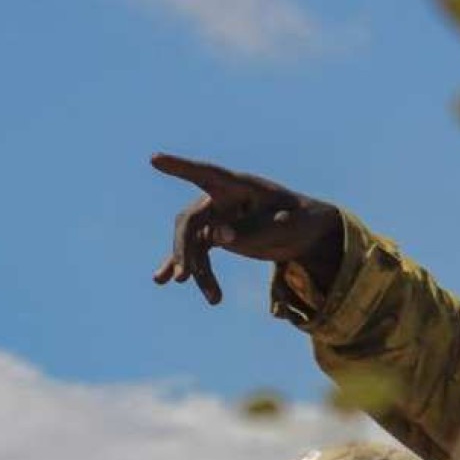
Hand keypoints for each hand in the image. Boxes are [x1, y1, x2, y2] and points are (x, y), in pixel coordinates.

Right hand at [150, 154, 343, 305]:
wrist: (305, 232)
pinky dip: (188, 266)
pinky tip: (163, 280)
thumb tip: (215, 237)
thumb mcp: (282, 227)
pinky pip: (197, 251)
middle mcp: (221, 198)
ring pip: (193, 242)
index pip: (206, 173)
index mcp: (239, 186)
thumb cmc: (298, 220)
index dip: (180, 167)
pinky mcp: (217, 234)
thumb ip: (250, 230)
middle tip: (184, 277)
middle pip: (190, 221)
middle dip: (184, 250)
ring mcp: (216, 216)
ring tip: (215, 300)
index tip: (155, 159)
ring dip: (197, 270)